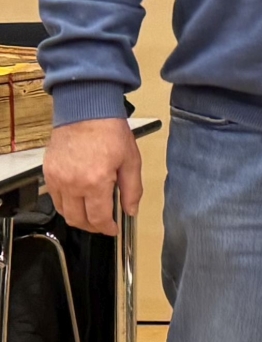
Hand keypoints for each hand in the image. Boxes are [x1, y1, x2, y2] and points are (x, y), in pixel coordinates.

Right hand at [44, 117, 141, 234]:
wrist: (86, 111)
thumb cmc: (111, 133)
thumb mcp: (131, 162)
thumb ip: (133, 190)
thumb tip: (130, 211)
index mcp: (95, 182)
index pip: (98, 218)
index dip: (107, 229)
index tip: (114, 230)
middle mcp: (72, 184)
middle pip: (77, 219)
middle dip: (92, 227)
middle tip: (103, 224)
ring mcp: (57, 178)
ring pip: (63, 211)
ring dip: (77, 217)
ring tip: (91, 214)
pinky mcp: (47, 172)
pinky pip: (54, 197)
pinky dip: (66, 203)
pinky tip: (79, 199)